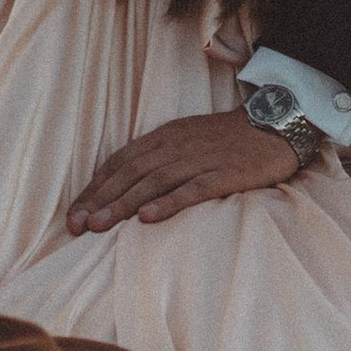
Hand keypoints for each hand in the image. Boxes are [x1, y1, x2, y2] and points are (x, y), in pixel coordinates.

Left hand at [68, 110, 300, 230]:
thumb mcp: (186, 139)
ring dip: (123, 204)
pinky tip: (147, 218)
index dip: (95, 187)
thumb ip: (158, 158)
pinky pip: (192, 189)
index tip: (74, 213)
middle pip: (130, 173)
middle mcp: (176, 146)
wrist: (276, 124)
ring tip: (99, 225)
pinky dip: (167, 203)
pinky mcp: (224, 174)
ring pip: (153, 182)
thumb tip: (124, 186)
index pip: (120, 161)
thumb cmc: (228, 138)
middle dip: (100, 199)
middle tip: (77, 226)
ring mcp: (200, 159)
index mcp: (164, 137)